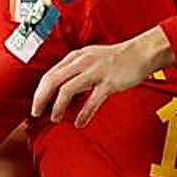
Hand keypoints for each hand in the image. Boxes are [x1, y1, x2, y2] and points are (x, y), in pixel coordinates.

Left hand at [31, 26, 173, 125]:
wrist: (141, 53)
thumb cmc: (116, 58)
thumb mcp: (90, 59)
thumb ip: (74, 71)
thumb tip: (60, 90)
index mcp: (75, 57)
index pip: (49, 74)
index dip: (39, 91)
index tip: (35, 104)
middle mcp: (82, 62)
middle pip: (52, 81)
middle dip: (41, 99)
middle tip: (36, 113)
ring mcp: (95, 72)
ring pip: (67, 90)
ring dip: (58, 107)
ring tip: (55, 118)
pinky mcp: (108, 83)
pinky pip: (91, 101)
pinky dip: (83, 114)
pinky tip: (80, 122)